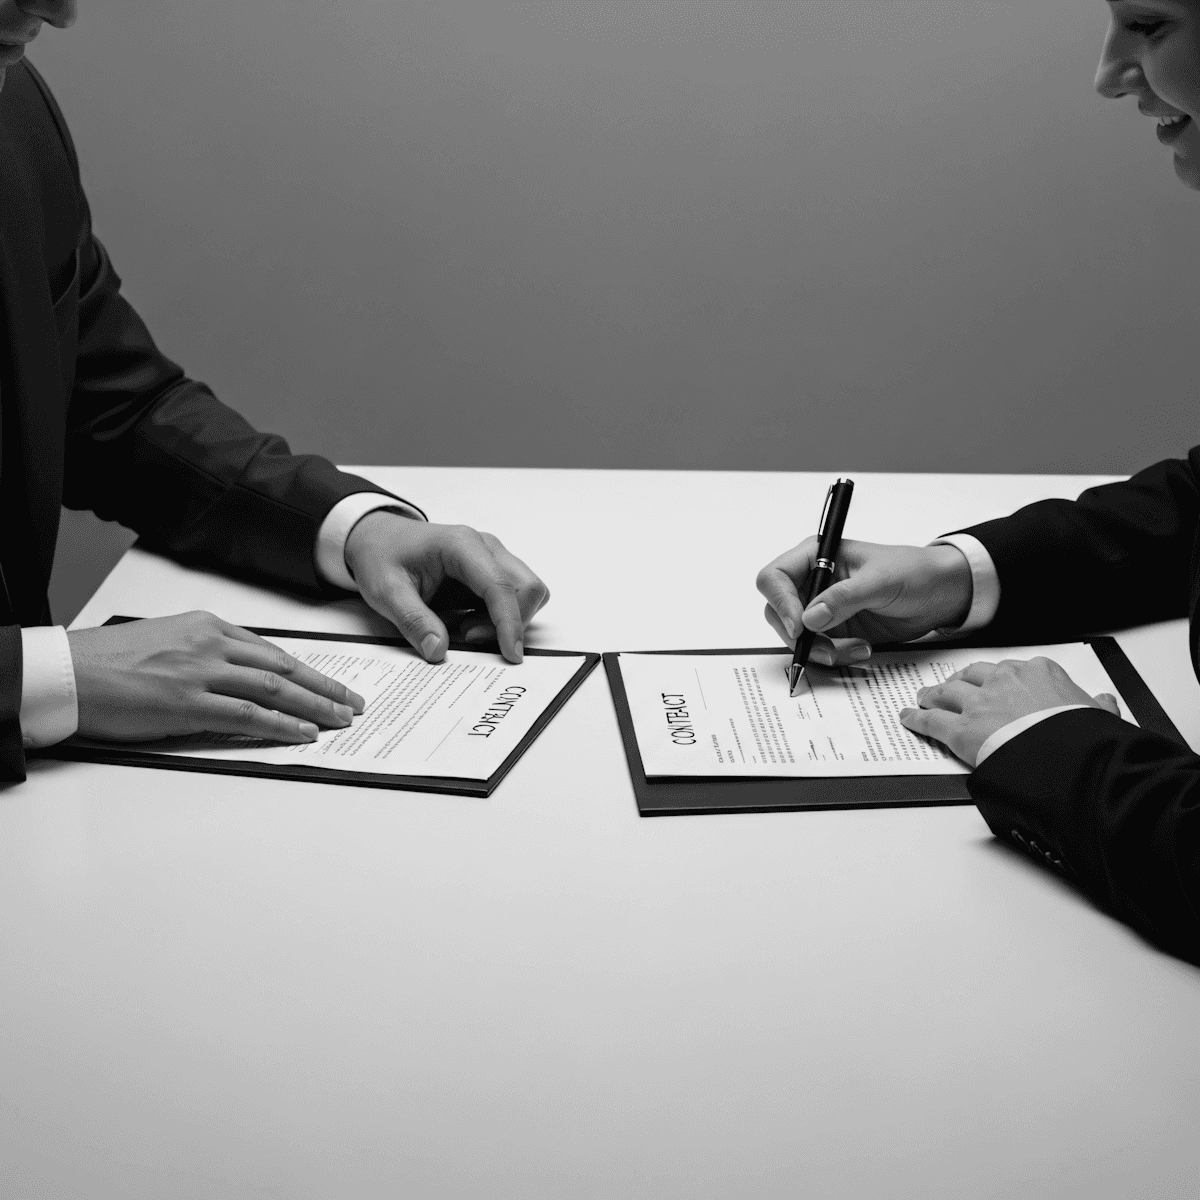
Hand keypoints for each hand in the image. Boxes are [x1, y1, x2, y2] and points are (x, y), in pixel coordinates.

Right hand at [69, 612, 364, 743]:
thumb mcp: (165, 641)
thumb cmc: (106, 661)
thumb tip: (236, 678)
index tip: (329, 681)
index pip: (270, 650)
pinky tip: (303, 732)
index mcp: (206, 626)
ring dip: (314, 706)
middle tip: (351, 701)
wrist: (67, 671)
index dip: (306, 669)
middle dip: (324, 686)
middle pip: (283, 667)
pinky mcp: (189, 703)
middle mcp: (210, 644)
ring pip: (274, 689)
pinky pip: (248, 715)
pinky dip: (281, 725)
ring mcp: (201, 672)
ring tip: (340, 719)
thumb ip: (204, 654)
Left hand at [344, 513, 549, 664]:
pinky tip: (468, 622)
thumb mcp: (386, 592)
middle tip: (469, 636)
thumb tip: (438, 650)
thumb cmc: (382, 557)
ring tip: (465, 629)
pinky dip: (499, 618)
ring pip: (526, 594)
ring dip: (505, 621)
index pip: (501, 586)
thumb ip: (413, 621)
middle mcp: (485, 547)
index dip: (510, 623)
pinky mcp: (491, 572)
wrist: (378, 539)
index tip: (510, 654)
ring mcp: (492, 558)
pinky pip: (512, 598)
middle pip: (528, 588)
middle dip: (510, 622)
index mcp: (461, 545)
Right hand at [757, 539, 972, 665]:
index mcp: (817, 557)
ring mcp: (823, 608)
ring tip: (852, 650)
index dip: (780, 602)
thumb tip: (809, 617)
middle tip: (825, 648)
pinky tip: (861, 649)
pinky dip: (836, 655)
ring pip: (797, 636)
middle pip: (778, 611)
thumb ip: (844, 597)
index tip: (798, 626)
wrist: (942, 594)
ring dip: (820, 649)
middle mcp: (813, 582)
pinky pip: (820, 649)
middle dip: (799, 635)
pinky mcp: (836, 629)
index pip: (775, 577)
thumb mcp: (880, 580)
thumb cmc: (915, 572)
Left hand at [899, 657, 1120, 765]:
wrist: (1070, 758)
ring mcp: (979, 704)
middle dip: (960, 681)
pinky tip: (908, 718)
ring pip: (947, 692)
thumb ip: (1097, 706)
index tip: (994, 683)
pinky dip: (916, 719)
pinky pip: (931, 721)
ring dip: (933, 695)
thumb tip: (1105, 701)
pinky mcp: (961, 730)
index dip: (997, 679)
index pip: (1011, 670)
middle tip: (952, 687)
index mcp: (1039, 673)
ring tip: (924, 698)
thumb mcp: (1099, 716)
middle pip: (973, 676)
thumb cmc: (1084, 738)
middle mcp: (1004, 681)